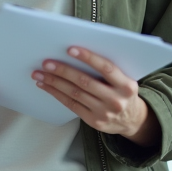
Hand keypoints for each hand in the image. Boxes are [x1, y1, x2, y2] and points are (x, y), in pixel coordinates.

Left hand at [33, 47, 158, 147]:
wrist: (132, 120)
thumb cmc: (123, 93)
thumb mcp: (125, 80)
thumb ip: (109, 70)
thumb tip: (77, 53)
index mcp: (126, 86)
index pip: (106, 68)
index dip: (88, 58)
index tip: (70, 50)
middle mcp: (116, 100)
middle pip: (85, 82)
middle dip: (63, 71)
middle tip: (46, 63)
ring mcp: (104, 112)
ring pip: (75, 94)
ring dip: (54, 82)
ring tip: (39, 74)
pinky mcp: (93, 121)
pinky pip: (71, 105)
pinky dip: (57, 94)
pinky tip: (46, 86)